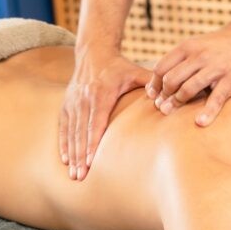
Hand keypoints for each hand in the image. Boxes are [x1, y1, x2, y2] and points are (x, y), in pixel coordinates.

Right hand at [60, 50, 148, 180]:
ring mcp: (73, 102)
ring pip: (72, 133)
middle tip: (81, 177)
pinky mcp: (67, 104)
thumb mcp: (135, 72)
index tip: (91, 162)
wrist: (94, 52)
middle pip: (81, 133)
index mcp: (101, 93)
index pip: (96, 123)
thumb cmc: (118, 66)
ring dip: (72, 154)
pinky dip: (64, 144)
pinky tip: (65, 159)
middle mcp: (84, 99)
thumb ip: (150, 84)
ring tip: (74, 174)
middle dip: (80, 156)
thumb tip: (166, 99)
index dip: (93, 143)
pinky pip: (64, 127)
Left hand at [147, 24, 230, 126]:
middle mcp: (200, 56)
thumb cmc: (215, 48)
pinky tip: (200, 122)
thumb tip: (155, 86)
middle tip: (162, 106)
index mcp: (188, 47)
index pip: (162, 67)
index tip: (153, 95)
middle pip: (172, 79)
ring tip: (171, 111)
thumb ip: (177, 61)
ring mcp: (215, 68)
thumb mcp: (194, 46)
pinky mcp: (230, 81)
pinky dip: (208, 112)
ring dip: (177, 102)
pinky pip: (216, 99)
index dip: (155, 84)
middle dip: (164, 94)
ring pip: (188, 88)